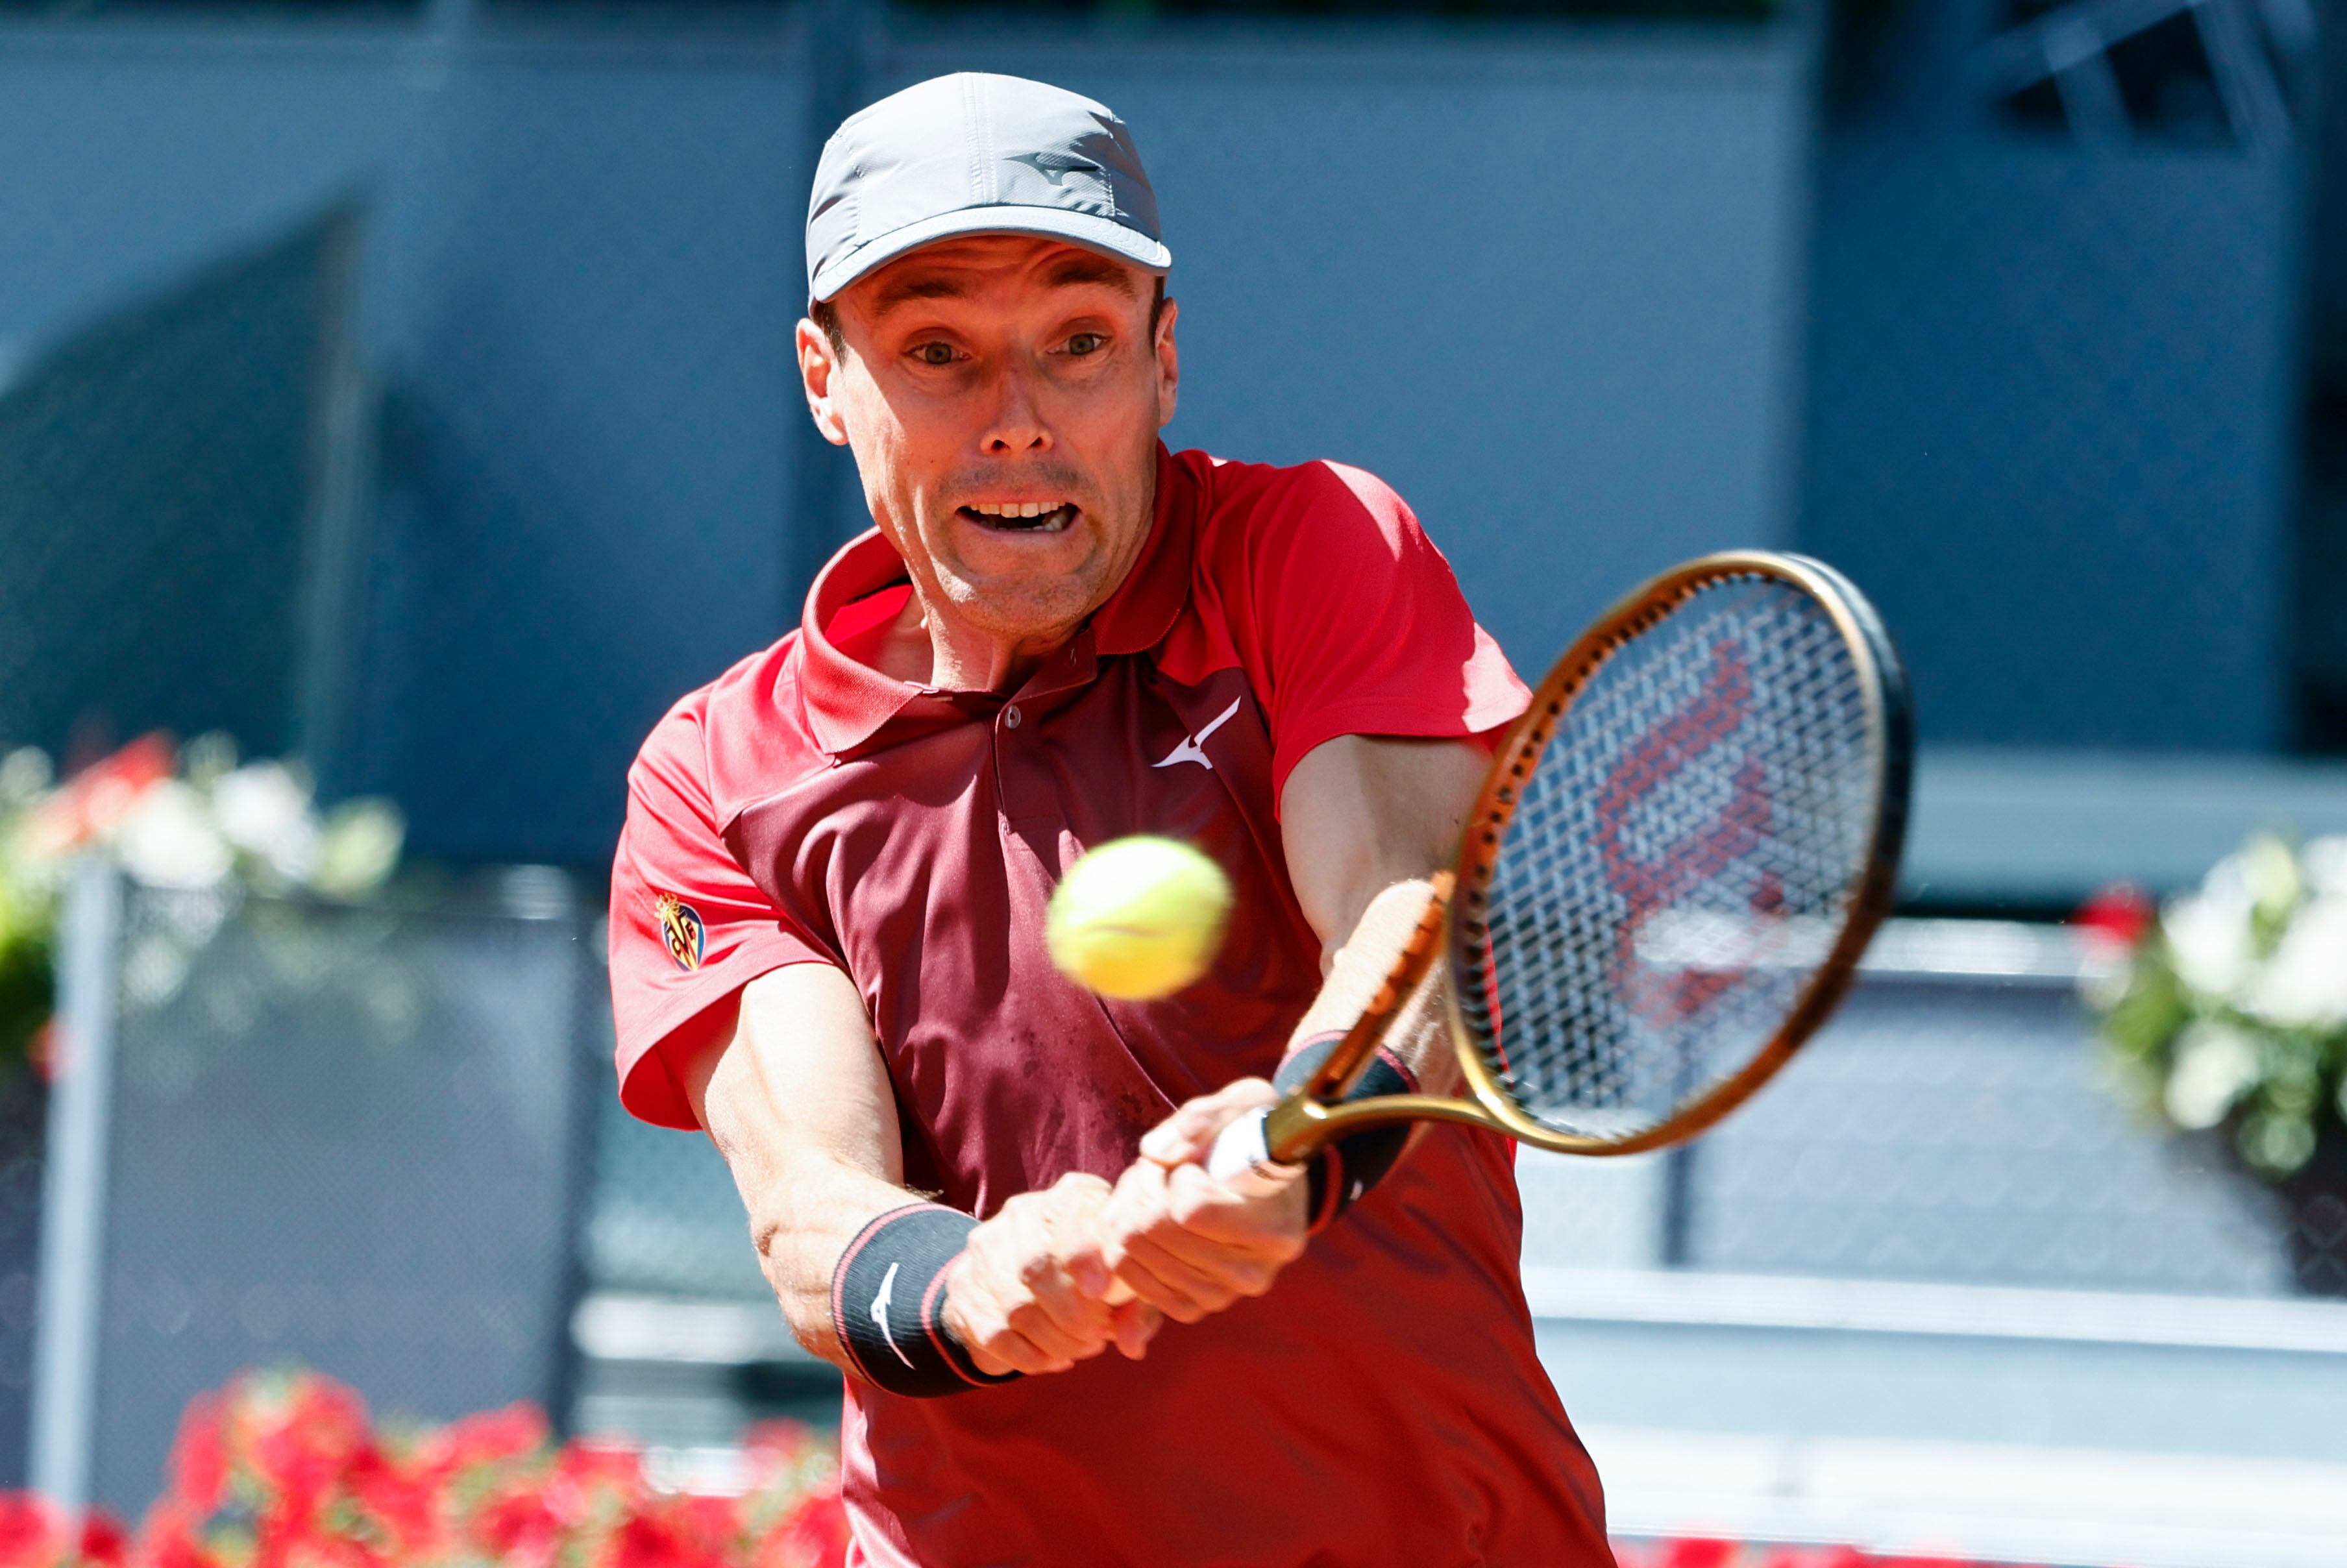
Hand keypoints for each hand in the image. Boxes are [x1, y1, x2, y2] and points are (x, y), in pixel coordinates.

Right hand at [940, 1172, 1163, 1376]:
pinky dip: (1030, 1356)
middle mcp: (1022, 1213)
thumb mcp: (1124, 1280)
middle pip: (1036, 1264)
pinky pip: (996, 1334)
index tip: (1099, 1292)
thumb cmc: (1096, 1273)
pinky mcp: (965, 1287)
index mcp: (1069, 1196)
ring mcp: (986, 1248)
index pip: (1067, 1212)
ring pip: (1016, 1306)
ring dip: (1055, 1340)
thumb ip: (1138, 1308)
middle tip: (1099, 1337)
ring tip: (1080, 1350)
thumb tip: (1132, 1343)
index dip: (1082, 1253)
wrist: (1024, 1274)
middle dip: (1074, 1314)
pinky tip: (1052, 1360)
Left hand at [1100, 1079, 1309, 1322]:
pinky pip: (1131, 1278)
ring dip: (1129, 1211)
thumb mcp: (1244, 1103)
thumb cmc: (1254, 1136)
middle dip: (1143, 1187)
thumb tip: (1154, 1152)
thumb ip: (1201, 1118)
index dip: (1175, 1177)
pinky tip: (1141, 1219)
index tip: (1189, 1164)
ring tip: (1153, 1189)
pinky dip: (1123, 1244)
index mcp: (1276, 1230)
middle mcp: (1254, 1273)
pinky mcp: (1193, 1306)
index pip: (1192, 1210)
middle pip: (1158, 1231)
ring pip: (1137, 1254)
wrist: (1266, 1179)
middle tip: (1158, 1169)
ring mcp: (1223, 1295)